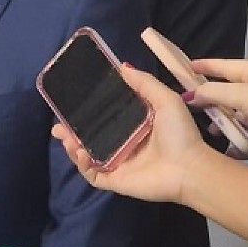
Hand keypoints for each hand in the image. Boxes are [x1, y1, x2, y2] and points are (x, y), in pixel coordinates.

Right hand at [52, 65, 210, 204]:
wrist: (189, 168)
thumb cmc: (180, 134)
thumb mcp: (165, 100)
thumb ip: (144, 83)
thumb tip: (122, 66)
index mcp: (133, 127)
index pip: (104, 119)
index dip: (87, 113)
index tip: (72, 104)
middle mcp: (123, 145)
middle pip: (90, 138)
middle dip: (71, 133)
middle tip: (58, 126)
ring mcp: (118, 164)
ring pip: (87, 156)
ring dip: (73, 148)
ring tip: (66, 138)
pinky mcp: (116, 180)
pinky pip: (93, 175)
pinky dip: (83, 165)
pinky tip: (81, 153)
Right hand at [189, 59, 247, 150]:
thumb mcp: (239, 94)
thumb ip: (212, 93)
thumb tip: (189, 95)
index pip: (221, 66)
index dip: (203, 66)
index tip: (183, 69)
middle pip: (226, 91)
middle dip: (210, 100)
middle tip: (189, 106)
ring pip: (235, 114)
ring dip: (224, 122)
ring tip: (210, 130)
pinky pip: (246, 132)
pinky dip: (237, 139)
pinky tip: (227, 147)